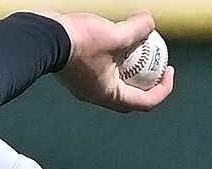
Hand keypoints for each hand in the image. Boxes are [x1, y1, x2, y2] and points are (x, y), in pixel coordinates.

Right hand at [34, 10, 175, 111]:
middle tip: (157, 65)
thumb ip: (136, 30)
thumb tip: (150, 22)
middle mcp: (97, 95)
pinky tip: (116, 42)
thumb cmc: (77, 42)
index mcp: (110, 95)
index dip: (163, 89)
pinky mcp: (76, 73)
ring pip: (116, 82)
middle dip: (148, 81)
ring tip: (137, 49)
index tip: (169, 71)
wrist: (41, 37)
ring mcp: (85, 85)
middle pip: (132, 95)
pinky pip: (102, 71)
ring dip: (130, 69)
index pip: (146, 102)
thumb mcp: (114, 34)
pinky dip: (114, 61)